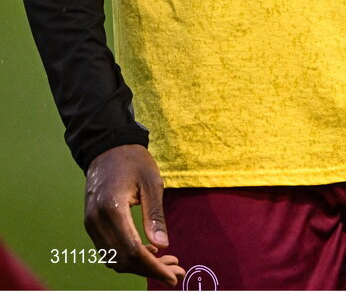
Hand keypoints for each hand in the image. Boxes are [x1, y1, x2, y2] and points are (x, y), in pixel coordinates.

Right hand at [83, 145, 184, 286]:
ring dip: (139, 266)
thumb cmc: (133, 161)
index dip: (153, 267)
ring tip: (167, 262)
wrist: (107, 148)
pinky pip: (109, 249)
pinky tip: (149, 251)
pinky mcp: (91, 224)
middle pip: (122, 259)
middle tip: (176, 272)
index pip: (132, 250)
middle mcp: (96, 221)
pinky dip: (128, 256)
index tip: (173, 276)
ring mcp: (90, 224)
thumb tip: (162, 246)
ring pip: (114, 258)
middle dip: (150, 270)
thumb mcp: (152, 183)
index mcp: (112, 210)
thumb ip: (155, 215)